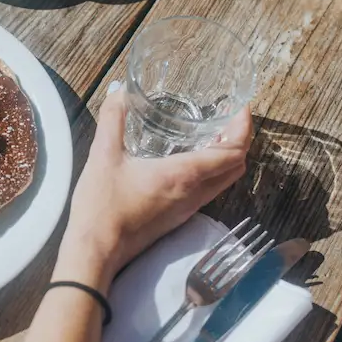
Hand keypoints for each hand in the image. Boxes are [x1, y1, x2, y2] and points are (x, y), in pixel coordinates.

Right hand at [56, 88, 252, 289]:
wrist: (97, 250)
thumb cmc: (102, 207)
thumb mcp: (103, 155)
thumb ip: (113, 118)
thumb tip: (119, 91)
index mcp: (183, 175)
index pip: (233, 152)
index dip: (244, 128)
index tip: (240, 109)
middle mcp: (193, 193)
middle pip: (236, 167)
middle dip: (240, 140)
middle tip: (229, 119)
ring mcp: (188, 208)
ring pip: (224, 182)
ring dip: (226, 158)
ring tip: (212, 136)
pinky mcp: (177, 217)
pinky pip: (208, 191)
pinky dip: (210, 172)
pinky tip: (188, 160)